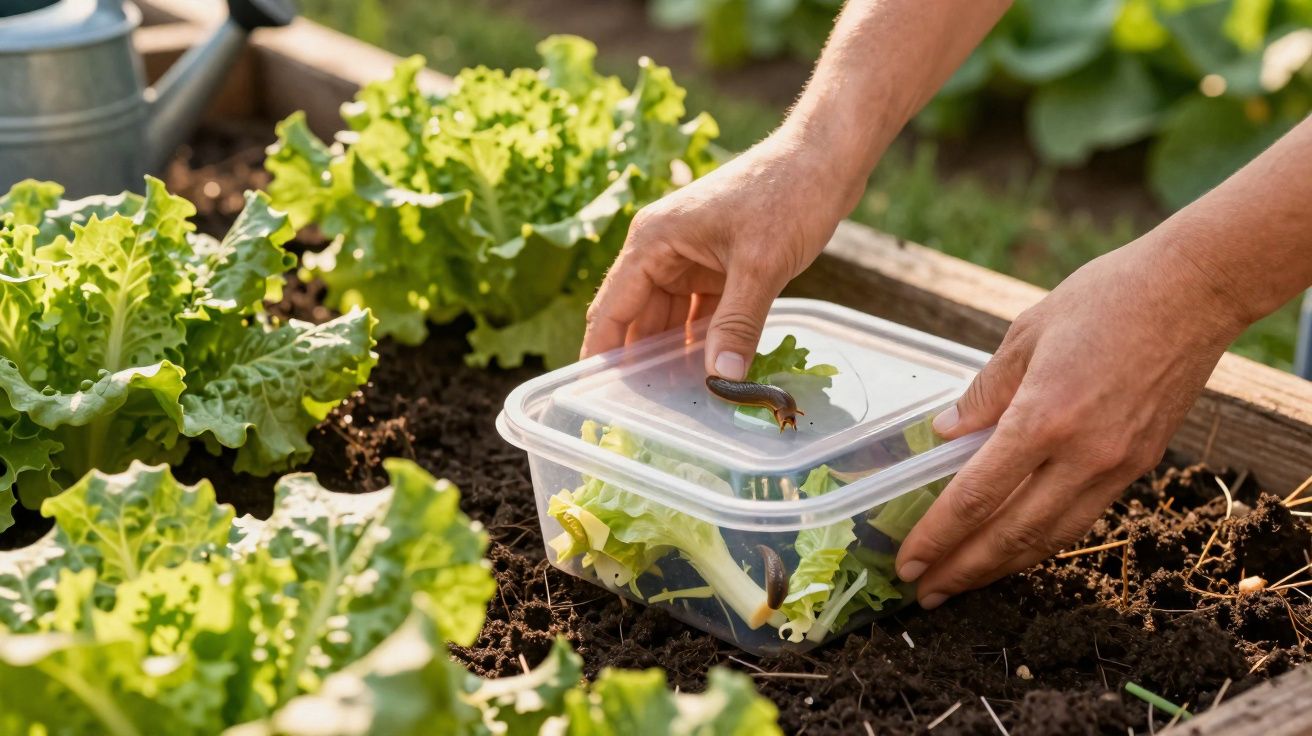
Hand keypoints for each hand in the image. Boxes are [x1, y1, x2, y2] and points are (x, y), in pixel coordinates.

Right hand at [581, 133, 858, 377]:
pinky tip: (712, 374)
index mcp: (654, 241)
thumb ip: (737, 325)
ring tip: (677, 403)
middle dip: (642, 363)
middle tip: (644, 415)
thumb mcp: (761, 266)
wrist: (827, 157)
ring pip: (672, 320)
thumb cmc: (788, 193)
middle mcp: (663, 250)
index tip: (594, 398)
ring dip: (676, 355)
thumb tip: (721, 382)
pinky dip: (706, 341)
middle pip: (639, 319)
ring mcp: (691, 258)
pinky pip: (702, 314)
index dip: (601, 354)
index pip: (613, 309)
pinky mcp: (720, 266)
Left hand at [894, 231, 1248, 608]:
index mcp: (1044, 418)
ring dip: (1001, 568)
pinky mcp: (1139, 466)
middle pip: (1011, 535)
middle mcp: (1082, 454)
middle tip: (924, 592)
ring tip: (962, 584)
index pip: (977, 497)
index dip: (939, 537)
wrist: (1194, 292)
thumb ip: (983, 393)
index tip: (909, 561)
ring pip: (1050, 538)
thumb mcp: (1026, 334)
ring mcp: (1116, 466)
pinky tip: (1013, 549)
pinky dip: (1041, 542)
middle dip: (963, 570)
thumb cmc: (1106, 298)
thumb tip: (945, 435)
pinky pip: (1081, 518)